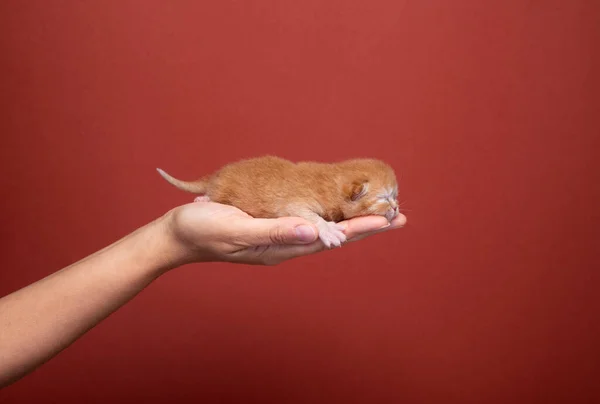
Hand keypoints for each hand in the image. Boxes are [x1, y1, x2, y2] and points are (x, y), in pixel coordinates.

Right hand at [163, 201, 405, 265]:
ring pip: (325, 230)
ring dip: (352, 221)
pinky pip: (308, 222)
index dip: (363, 228)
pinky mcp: (270, 228)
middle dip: (367, 226)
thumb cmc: (204, 229)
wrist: (178, 234)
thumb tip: (314, 232)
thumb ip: (274, 231)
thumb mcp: (238, 229)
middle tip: (398, 216)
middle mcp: (286, 245)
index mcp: (282, 247)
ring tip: (376, 213)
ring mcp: (279, 238)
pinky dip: (329, 216)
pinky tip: (335, 210)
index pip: (333, 239)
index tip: (391, 219)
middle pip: (336, 237)